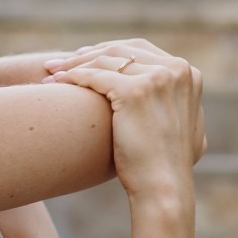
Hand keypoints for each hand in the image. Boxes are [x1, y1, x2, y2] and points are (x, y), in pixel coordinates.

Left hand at [45, 40, 205, 199]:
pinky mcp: (134, 91)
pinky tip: (56, 84)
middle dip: (86, 54)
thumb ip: (175, 102)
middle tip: (59, 63)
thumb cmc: (165, 164)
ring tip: (50, 73)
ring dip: (73, 64)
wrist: (163, 188)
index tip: (83, 60)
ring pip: (104, 60)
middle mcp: (176, 69)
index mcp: (188, 73)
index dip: (107, 52)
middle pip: (120, 50)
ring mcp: (157, 78)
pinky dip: (71, 77)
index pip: (139, 49)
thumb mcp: (183, 125)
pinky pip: (93, 76)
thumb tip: (163, 95)